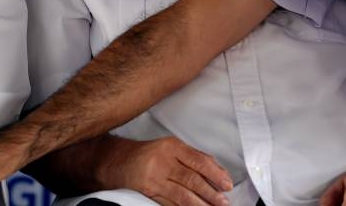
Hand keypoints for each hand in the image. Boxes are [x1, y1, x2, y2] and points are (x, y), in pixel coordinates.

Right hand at [100, 136, 231, 205]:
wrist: (119, 160)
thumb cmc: (149, 154)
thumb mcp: (171, 148)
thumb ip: (193, 157)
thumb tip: (217, 170)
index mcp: (173, 146)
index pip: (199, 160)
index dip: (215, 173)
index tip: (227, 184)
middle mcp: (164, 160)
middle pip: (192, 179)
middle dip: (211, 193)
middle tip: (223, 202)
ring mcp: (155, 177)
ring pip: (182, 194)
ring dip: (200, 204)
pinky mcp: (148, 191)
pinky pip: (169, 203)